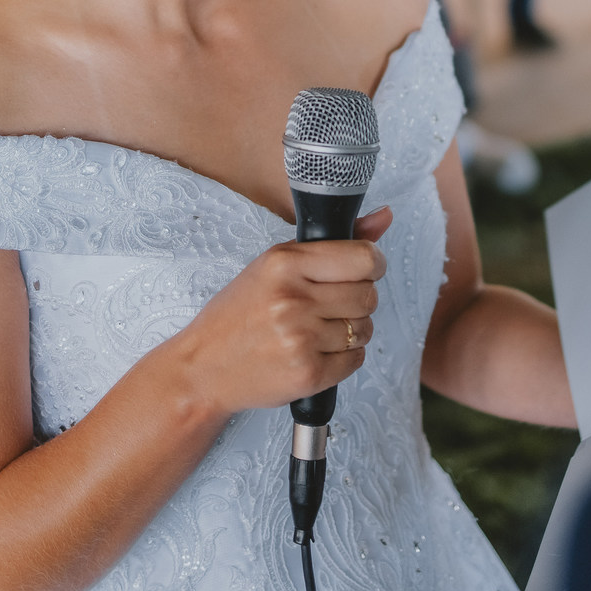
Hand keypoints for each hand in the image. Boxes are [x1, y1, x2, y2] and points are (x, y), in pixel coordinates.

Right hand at [182, 208, 391, 418]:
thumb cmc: (239, 313)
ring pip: (364, 329)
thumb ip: (333, 243)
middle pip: (368, 295)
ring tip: (318, 330)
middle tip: (331, 305)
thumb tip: (385, 216)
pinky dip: (343, 357)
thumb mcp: (275, 266)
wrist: (204, 367)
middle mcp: (294, 299)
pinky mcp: (308, 374)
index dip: (373, 264)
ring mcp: (301, 339)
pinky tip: (316, 351)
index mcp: (284, 263)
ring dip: (351, 330)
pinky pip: (356, 359)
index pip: (363, 258)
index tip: (366, 270)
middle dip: (358, 300)